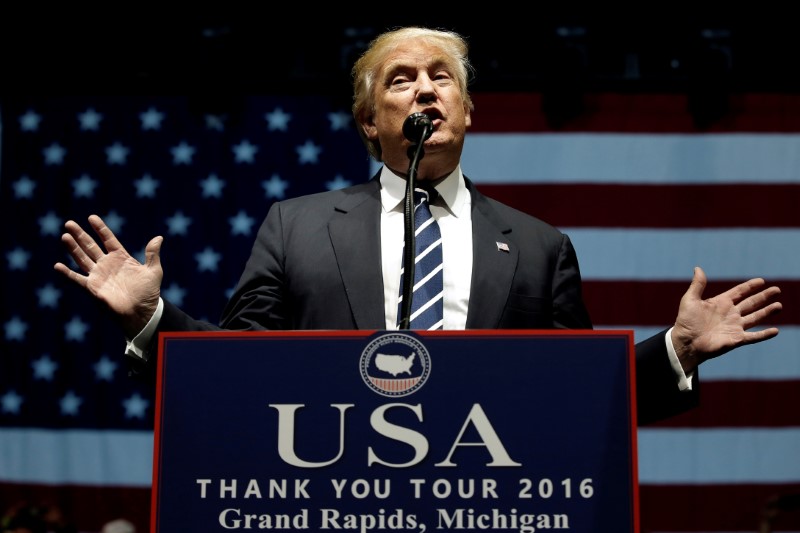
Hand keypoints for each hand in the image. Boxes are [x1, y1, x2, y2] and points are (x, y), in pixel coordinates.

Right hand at [54, 214, 163, 338]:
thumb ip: (152, 254)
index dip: (100, 228)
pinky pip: (77, 279)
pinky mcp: (92, 288)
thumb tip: (159, 237)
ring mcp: (98, 275)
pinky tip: (58, 266)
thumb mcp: (154, 271)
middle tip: (69, 223)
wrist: (142, 312)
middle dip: (80, 235)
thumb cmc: (148, 293)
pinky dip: (67, 274)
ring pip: (82, 258)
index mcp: (121, 258)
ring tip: (65, 236)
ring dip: (73, 248)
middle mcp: (107, 264)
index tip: (91, 217)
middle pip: (90, 246)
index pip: (108, 239)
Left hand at [671, 266, 781, 373]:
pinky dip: (764, 334)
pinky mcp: (737, 339)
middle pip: (751, 303)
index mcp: (721, 303)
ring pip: (755, 317)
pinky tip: (775, 331)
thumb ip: (697, 284)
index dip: (750, 286)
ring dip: (767, 311)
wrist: (686, 342)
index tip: (761, 281)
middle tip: (776, 289)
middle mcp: (730, 314)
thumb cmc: (686, 321)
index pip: (739, 292)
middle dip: (763, 296)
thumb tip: (698, 268)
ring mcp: (735, 327)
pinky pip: (754, 337)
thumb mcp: (690, 299)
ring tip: (779, 305)